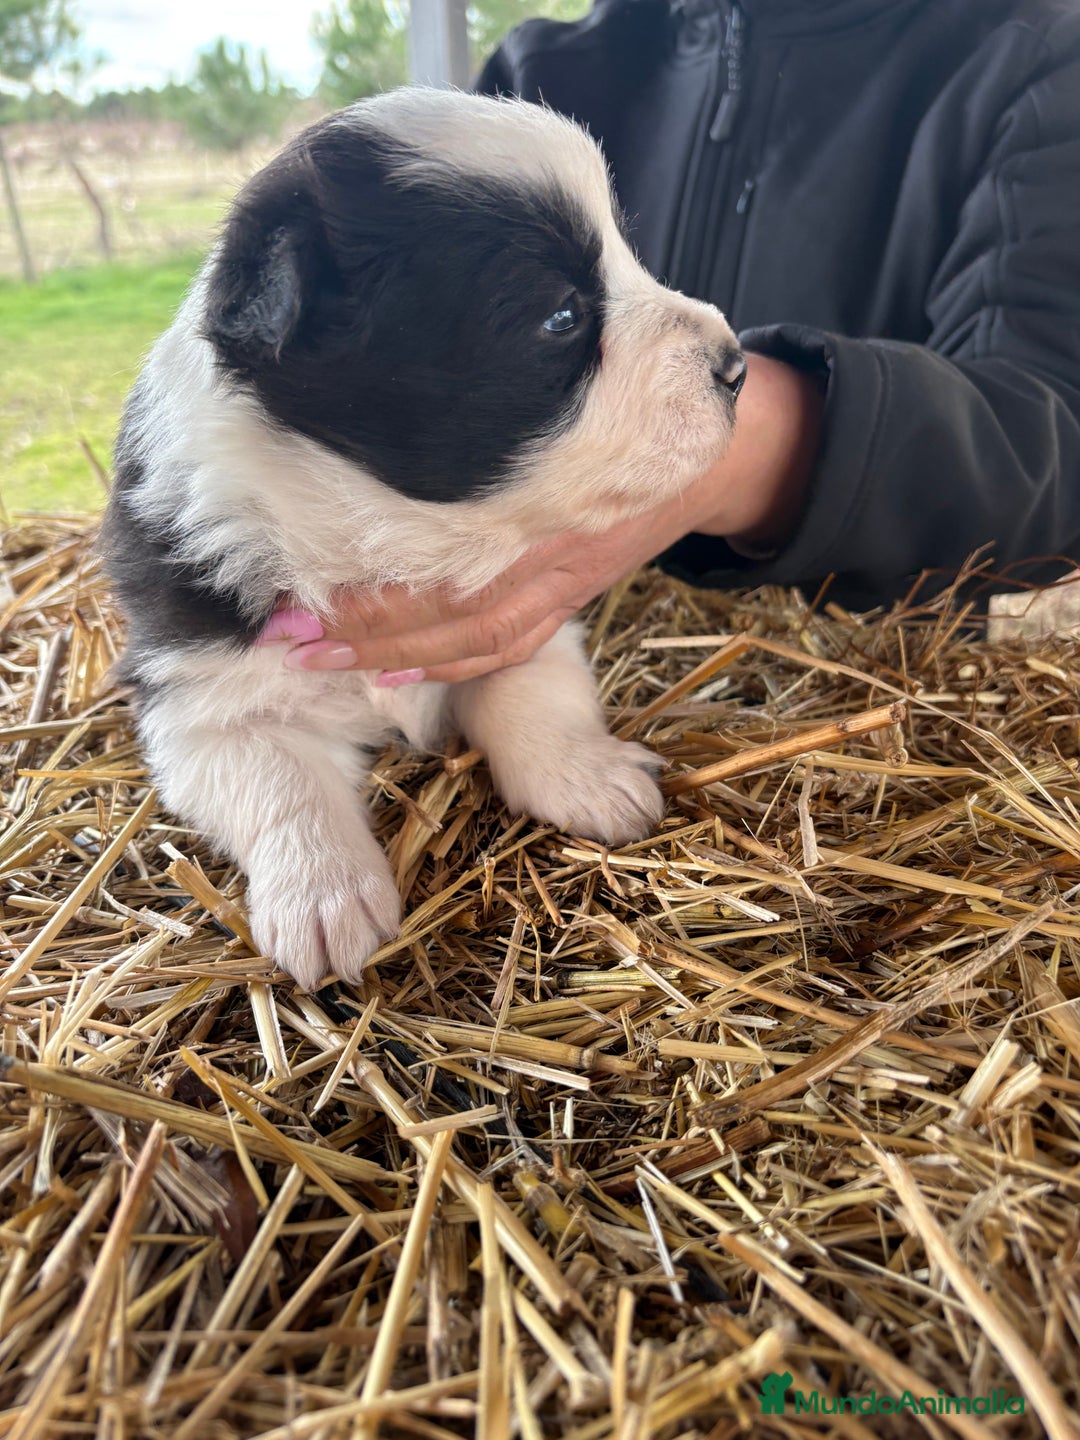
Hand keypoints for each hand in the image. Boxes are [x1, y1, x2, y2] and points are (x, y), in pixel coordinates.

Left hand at [260, 354, 822, 684]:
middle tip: (285, 632)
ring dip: (393, 654)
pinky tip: (394, 673)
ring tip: (320, 655)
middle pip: (447, 609)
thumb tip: (384, 373)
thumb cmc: (627, 392)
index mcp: (544, 491)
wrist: (714, 444)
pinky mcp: (568, 595)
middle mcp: (550, 544)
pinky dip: (449, 666)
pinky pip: (507, 645)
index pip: (445, 562)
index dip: (371, 589)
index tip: (295, 587)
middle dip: (362, 627)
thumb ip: (490, 399)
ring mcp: (561, 578)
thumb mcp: (566, 382)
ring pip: (472, 636)